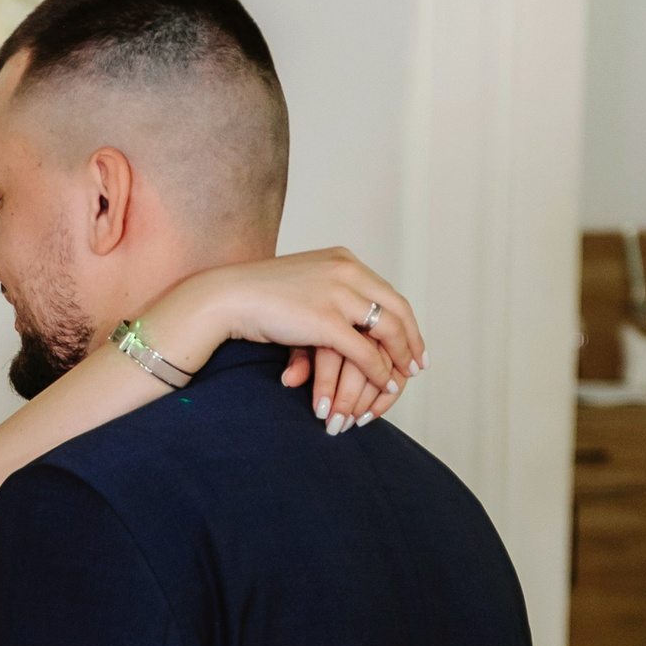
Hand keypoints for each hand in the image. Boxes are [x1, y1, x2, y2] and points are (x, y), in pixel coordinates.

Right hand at [146, 249, 424, 434]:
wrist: (228, 297)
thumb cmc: (256, 297)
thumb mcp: (301, 285)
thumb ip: (325, 295)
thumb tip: (338, 319)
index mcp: (343, 260)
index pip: (386, 291)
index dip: (403, 319)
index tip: (410, 340)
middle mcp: (347, 271)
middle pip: (396, 308)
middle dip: (410, 339)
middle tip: (417, 364)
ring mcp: (338, 295)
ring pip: (387, 329)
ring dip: (399, 357)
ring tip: (404, 378)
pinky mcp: (326, 322)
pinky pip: (365, 351)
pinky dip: (378, 371)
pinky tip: (384, 385)